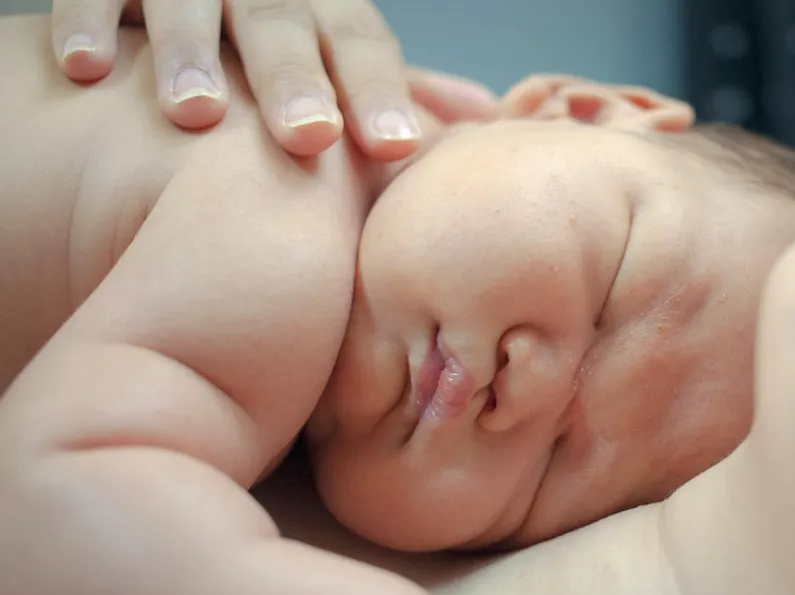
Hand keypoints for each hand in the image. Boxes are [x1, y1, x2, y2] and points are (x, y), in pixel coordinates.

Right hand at [50, 0, 499, 157]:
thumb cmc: (286, 38)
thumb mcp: (340, 46)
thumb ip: (398, 83)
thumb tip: (482, 117)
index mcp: (323, 7)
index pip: (361, 43)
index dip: (379, 92)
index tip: (395, 148)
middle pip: (282, 23)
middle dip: (294, 78)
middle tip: (307, 137)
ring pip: (191, 0)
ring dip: (190, 52)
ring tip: (193, 114)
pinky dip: (89, 17)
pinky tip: (80, 68)